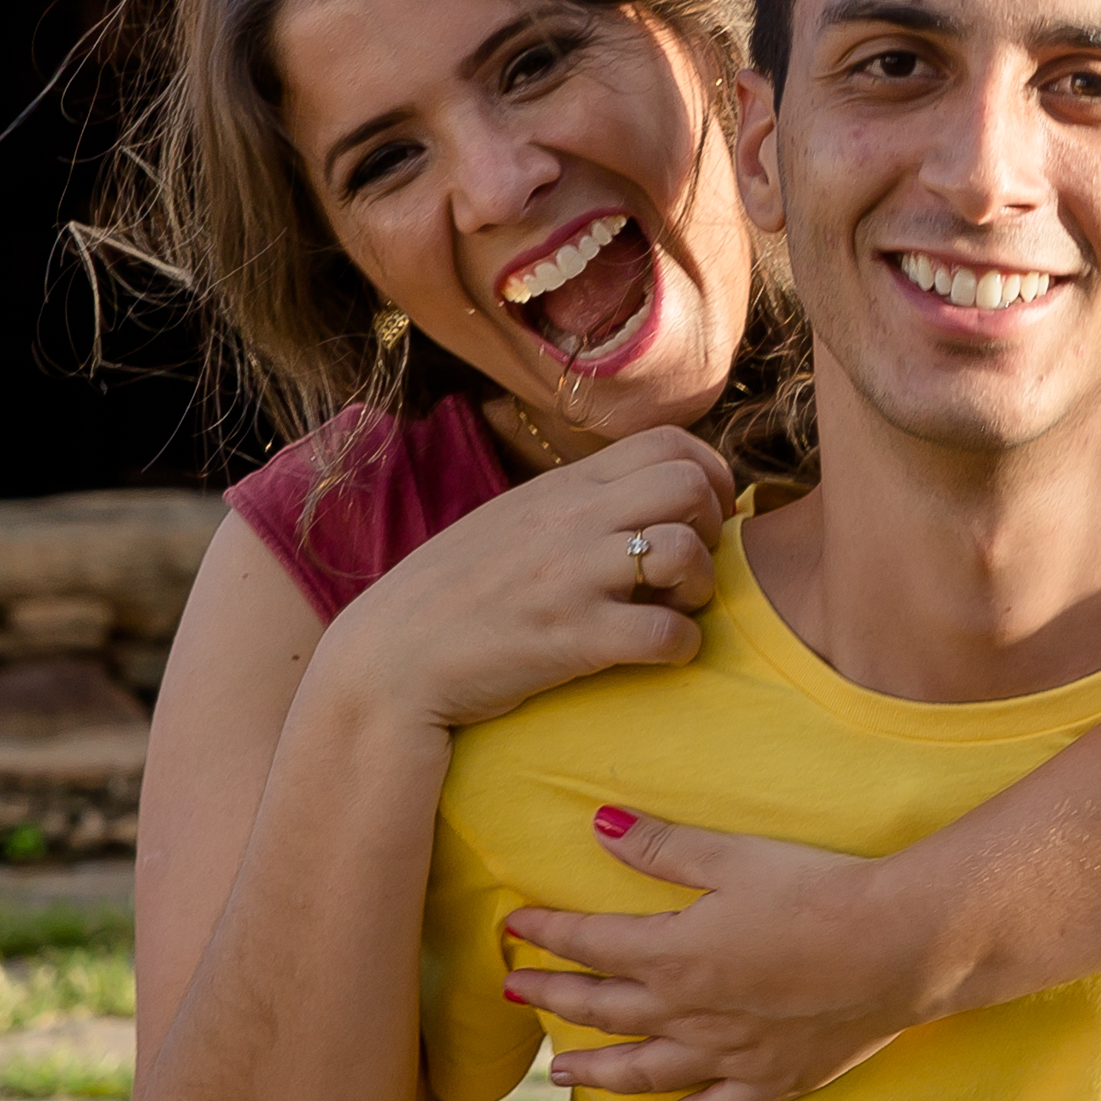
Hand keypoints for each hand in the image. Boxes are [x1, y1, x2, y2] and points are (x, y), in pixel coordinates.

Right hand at [329, 430, 736, 732]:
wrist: (388, 658)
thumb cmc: (452, 595)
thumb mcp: (513, 521)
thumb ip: (573, 504)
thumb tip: (636, 499)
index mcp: (562, 487)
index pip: (668, 442)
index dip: (709, 474)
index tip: (704, 514)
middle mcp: (572, 520)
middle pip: (688, 484)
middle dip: (712, 525)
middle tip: (690, 565)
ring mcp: (572, 578)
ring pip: (684, 551)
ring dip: (700, 586)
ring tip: (676, 607)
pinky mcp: (571, 639)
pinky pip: (663, 633)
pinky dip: (681, 646)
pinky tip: (660, 653)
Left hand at [508, 810, 942, 1100]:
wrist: (900, 947)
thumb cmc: (820, 891)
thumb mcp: (735, 856)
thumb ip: (662, 847)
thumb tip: (598, 824)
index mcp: (674, 953)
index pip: (590, 943)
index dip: (547, 933)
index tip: (512, 927)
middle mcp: (689, 1014)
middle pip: (603, 1010)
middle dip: (554, 999)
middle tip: (515, 994)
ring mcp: (728, 1055)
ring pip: (642, 1071)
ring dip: (595, 1070)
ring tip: (559, 1073)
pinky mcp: (771, 1081)